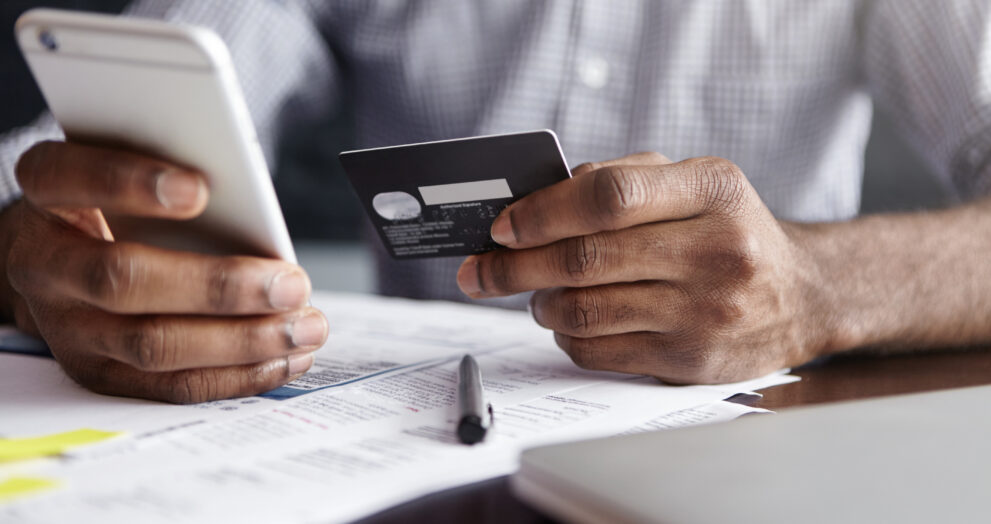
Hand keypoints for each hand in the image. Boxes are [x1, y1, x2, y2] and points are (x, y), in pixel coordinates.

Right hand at [4, 141, 327, 402]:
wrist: (55, 263)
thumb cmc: (114, 206)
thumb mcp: (128, 173)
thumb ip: (172, 177)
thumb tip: (253, 210)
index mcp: (47, 195)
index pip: (69, 178)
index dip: (129, 182)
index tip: (199, 189)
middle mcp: (45, 265)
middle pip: (122, 281)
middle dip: (218, 287)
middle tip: (291, 284)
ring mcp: (67, 329)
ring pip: (153, 346)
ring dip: (243, 341)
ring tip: (305, 327)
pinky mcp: (100, 374)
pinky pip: (171, 386)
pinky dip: (237, 375)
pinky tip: (286, 358)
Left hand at [456, 153, 829, 383]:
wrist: (802, 296)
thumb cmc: (729, 229)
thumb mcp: (695, 182)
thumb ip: (623, 179)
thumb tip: (538, 200)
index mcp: (713, 189)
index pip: (608, 196)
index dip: (542, 212)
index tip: (502, 227)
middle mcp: (716, 250)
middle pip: (586, 259)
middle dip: (515, 266)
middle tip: (482, 271)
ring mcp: (706, 311)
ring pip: (585, 311)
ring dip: (540, 303)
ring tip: (535, 293)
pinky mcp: (693, 361)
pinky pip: (600, 352)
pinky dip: (566, 336)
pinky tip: (568, 321)